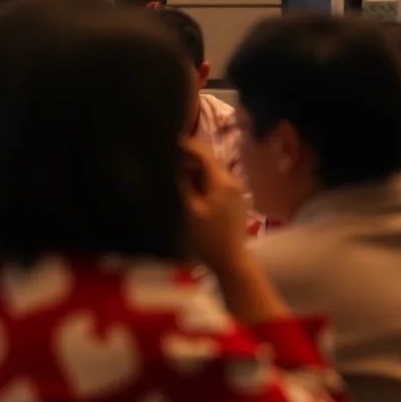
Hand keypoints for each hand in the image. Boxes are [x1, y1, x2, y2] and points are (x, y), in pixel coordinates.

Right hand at [181, 137, 248, 273]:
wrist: (230, 260)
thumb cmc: (208, 237)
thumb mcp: (191, 210)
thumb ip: (183, 184)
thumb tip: (175, 164)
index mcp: (222, 181)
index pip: (205, 154)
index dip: (188, 145)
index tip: (169, 142)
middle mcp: (231, 180)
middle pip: (209, 161)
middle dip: (189, 157)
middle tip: (167, 157)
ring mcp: (233, 190)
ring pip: (211, 172)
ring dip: (194, 169)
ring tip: (172, 170)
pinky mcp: (231, 199)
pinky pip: (214, 182)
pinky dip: (201, 180)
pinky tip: (186, 186)